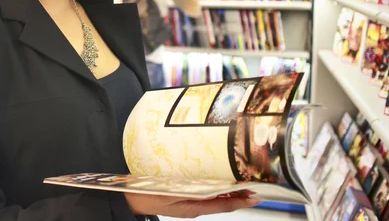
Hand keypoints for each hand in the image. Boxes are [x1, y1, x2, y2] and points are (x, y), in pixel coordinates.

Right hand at [124, 192, 259, 217]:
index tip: (256, 197)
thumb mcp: (170, 193)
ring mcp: (192, 202)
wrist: (132, 198)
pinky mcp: (188, 197)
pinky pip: (208, 194)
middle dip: (240, 194)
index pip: (224, 205)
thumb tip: (214, 190)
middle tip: (256, 185)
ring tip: (245, 183)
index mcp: (194, 207)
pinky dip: (219, 188)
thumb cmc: (148, 194)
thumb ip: (192, 192)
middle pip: (224, 202)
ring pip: (217, 198)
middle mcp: (196, 207)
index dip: (241, 201)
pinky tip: (223, 181)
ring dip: (231, 190)